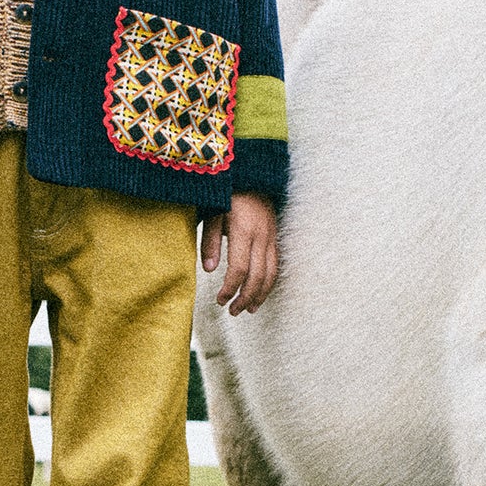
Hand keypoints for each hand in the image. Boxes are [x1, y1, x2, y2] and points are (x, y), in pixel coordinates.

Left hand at [200, 194, 279, 314]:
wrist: (250, 174)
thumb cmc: (226, 193)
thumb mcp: (212, 213)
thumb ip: (210, 242)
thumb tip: (209, 270)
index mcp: (244, 231)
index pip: (239, 269)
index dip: (230, 289)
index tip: (219, 300)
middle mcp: (261, 236)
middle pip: (257, 276)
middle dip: (245, 298)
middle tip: (233, 311)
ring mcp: (271, 237)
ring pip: (271, 273)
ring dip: (260, 295)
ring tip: (249, 309)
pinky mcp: (275, 237)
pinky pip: (276, 265)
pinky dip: (270, 282)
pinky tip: (261, 293)